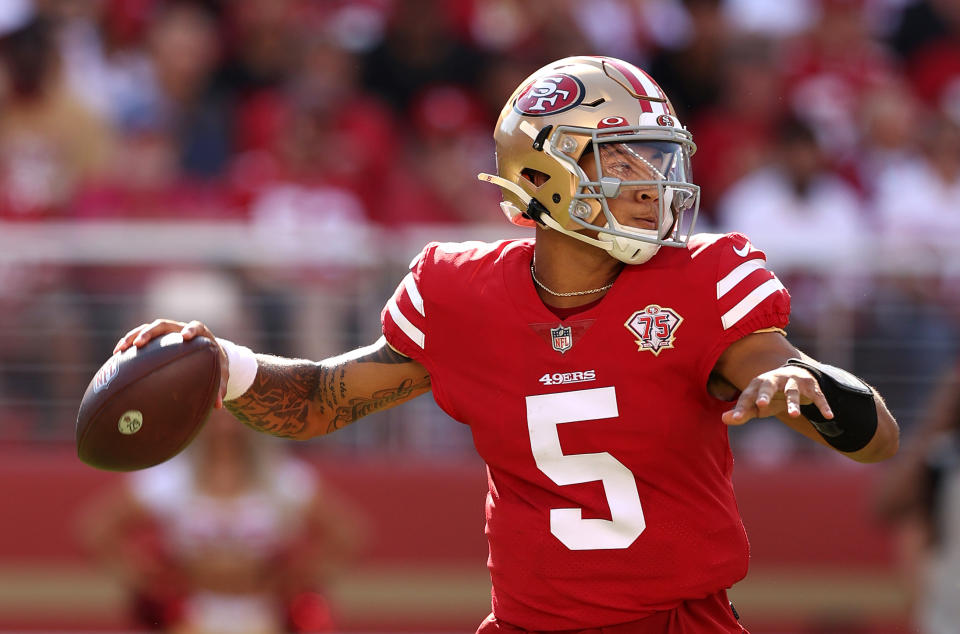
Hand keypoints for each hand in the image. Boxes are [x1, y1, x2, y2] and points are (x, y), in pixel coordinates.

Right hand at [113, 319, 228, 407]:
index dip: (190, 330)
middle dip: (149, 333)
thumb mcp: (220, 374)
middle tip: (139, 344)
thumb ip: (220, 387)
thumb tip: (218, 406)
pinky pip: (140, 337)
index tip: (185, 336)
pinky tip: (116, 355)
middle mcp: (181, 329)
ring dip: (132, 337)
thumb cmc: (215, 363)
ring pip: (147, 329)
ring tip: (120, 349)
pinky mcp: (157, 338)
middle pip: (163, 325)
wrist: (208, 353)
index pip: (196, 327)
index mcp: (200, 334)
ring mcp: (167, 332)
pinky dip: (129, 343)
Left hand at [721, 364, 832, 425]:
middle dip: (765, 394)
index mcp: (758, 384)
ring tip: (794, 416)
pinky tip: (829, 415)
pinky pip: (817, 395)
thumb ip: (742, 412)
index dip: (742, 407)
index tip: (737, 418)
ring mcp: (793, 381)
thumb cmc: (770, 395)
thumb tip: (724, 419)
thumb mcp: (757, 405)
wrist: (795, 376)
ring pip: (792, 392)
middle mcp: (774, 379)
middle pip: (768, 385)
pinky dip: (823, 404)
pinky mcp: (810, 385)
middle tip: (761, 405)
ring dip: (793, 403)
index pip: (748, 396)